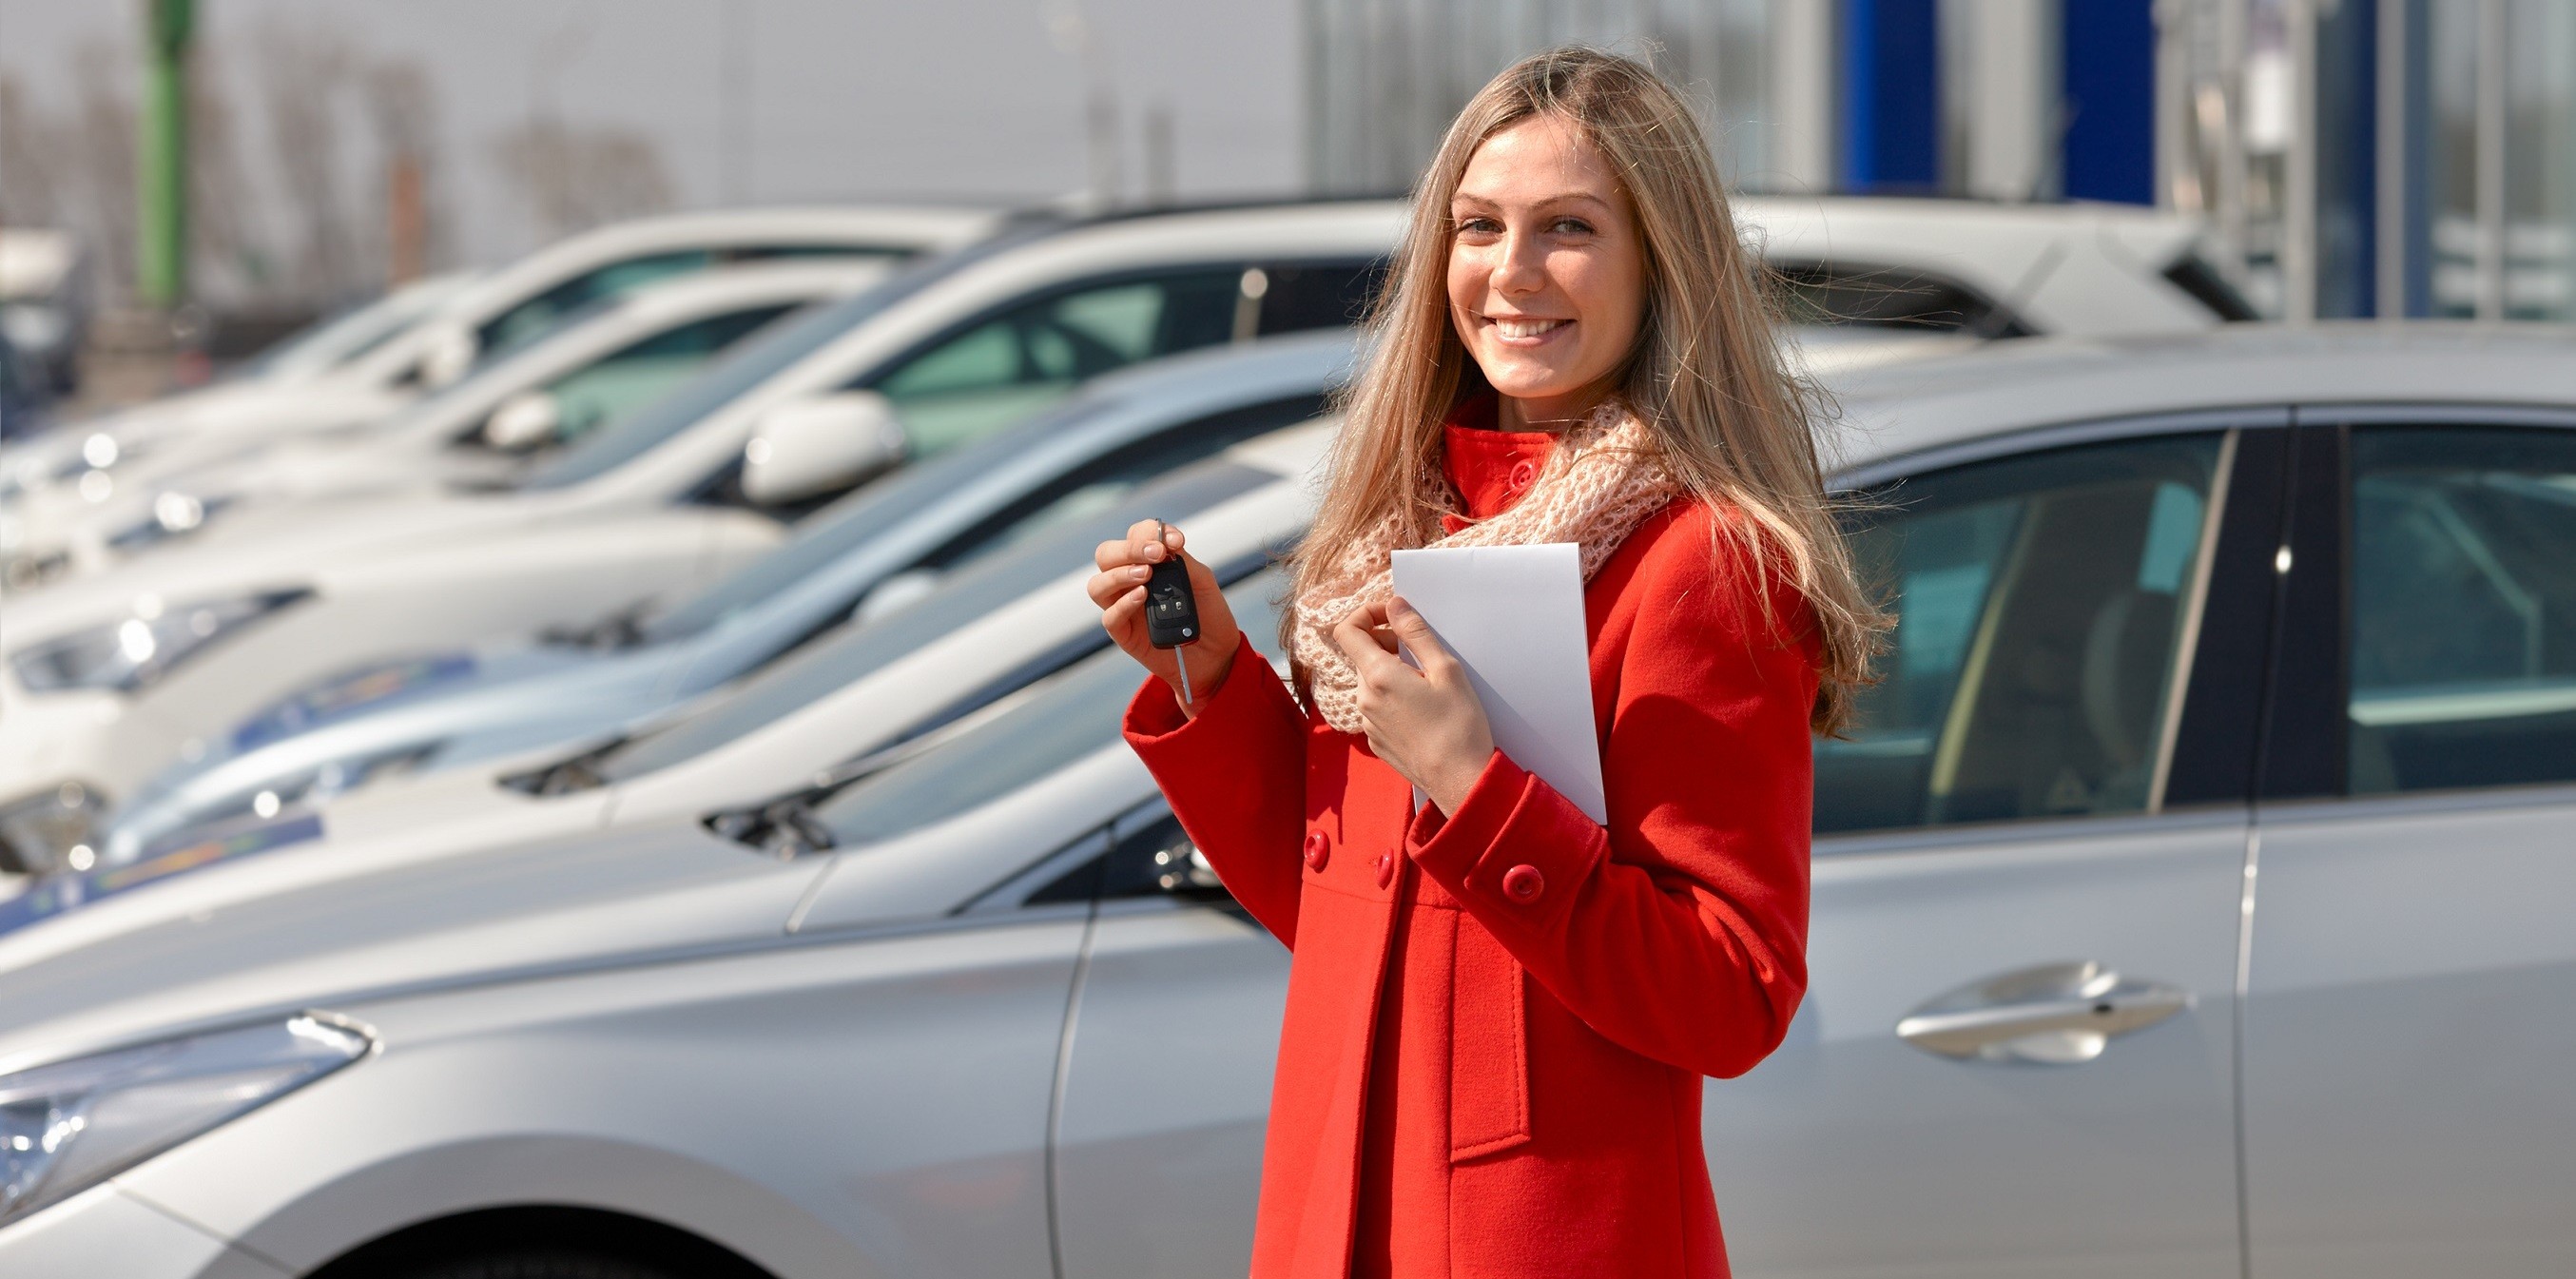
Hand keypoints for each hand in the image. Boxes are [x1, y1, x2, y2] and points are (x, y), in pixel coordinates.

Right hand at [1089, 518, 1241, 715]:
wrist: (1216, 654)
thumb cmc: (1208, 613)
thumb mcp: (1202, 581)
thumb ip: (1183, 561)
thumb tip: (1165, 542)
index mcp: (1147, 562)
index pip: (1135, 535)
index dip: (1150, 532)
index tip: (1176, 541)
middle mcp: (1129, 580)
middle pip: (1106, 555)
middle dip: (1129, 549)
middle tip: (1156, 554)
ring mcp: (1123, 607)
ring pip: (1097, 584)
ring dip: (1120, 574)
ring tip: (1146, 574)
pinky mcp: (1123, 633)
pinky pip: (1110, 617)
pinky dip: (1124, 604)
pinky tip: (1143, 596)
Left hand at [1330, 597, 1494, 814]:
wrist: (1460, 780)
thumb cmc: (1459, 725)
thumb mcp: (1445, 669)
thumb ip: (1415, 632)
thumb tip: (1394, 604)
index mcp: (1377, 676)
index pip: (1347, 630)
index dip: (1366, 614)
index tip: (1393, 616)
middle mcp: (1364, 699)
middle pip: (1361, 655)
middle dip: (1385, 643)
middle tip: (1419, 650)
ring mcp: (1367, 723)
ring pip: (1370, 682)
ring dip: (1390, 672)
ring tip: (1425, 683)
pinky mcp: (1376, 741)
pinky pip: (1376, 707)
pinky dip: (1392, 697)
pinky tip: (1421, 709)